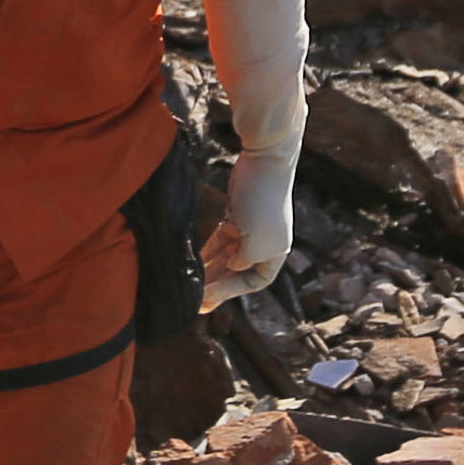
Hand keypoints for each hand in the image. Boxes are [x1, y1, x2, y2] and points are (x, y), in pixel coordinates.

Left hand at [199, 151, 295, 308]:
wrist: (263, 163)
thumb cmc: (262, 204)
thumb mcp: (254, 241)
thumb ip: (243, 261)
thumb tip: (233, 266)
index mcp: (275, 254)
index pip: (254, 281)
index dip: (232, 291)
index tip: (209, 296)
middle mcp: (263, 245)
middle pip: (237, 272)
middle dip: (216, 285)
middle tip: (194, 301)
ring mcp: (248, 231)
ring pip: (225, 257)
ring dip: (208, 270)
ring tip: (188, 284)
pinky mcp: (234, 217)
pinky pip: (218, 241)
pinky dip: (206, 250)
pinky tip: (190, 260)